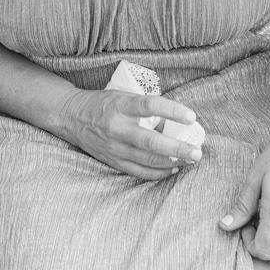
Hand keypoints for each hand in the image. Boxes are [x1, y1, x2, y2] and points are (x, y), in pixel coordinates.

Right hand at [60, 88, 203, 180]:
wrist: (71, 117)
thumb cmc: (103, 104)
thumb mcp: (123, 97)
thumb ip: (145, 107)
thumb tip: (174, 121)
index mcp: (121, 106)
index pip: (150, 106)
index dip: (172, 111)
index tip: (191, 116)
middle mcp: (117, 128)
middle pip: (151, 142)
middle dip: (178, 149)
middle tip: (197, 152)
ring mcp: (114, 147)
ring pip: (148, 159)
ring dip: (173, 162)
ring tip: (190, 160)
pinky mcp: (113, 161)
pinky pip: (139, 171)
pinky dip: (158, 172)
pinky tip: (173, 169)